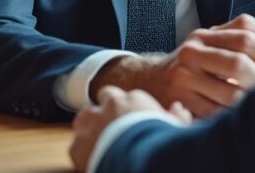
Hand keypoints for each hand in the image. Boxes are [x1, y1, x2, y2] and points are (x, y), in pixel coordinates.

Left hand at [70, 86, 189, 172]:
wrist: (140, 159)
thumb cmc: (161, 143)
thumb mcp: (177, 128)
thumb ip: (178, 116)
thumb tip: (178, 108)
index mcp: (135, 99)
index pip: (128, 96)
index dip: (129, 107)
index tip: (132, 118)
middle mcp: (112, 105)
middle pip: (105, 98)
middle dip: (106, 109)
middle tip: (112, 125)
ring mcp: (92, 123)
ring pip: (85, 116)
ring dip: (90, 125)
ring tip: (98, 140)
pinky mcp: (78, 144)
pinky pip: (76, 144)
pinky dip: (82, 150)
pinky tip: (93, 158)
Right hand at [91, 14, 254, 117]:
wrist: (149, 80)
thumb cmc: (194, 65)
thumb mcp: (215, 44)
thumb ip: (247, 41)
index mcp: (209, 33)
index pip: (250, 33)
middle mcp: (194, 48)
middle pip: (241, 61)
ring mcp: (185, 73)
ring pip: (232, 93)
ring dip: (253, 103)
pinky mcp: (178, 97)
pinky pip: (215, 112)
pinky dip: (233, 118)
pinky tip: (244, 119)